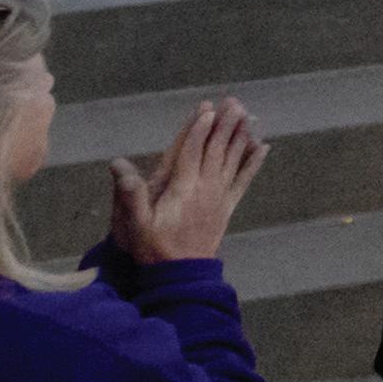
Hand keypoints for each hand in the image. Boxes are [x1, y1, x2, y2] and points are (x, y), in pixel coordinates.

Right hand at [109, 95, 266, 262]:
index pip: (192, 152)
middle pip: (216, 150)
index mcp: (183, 189)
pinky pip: (244, 181)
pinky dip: (254, 163)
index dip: (199, 129)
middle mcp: (204, 189)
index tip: (208, 108)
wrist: (181, 279)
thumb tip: (118, 165)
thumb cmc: (155, 251)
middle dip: (224, 124)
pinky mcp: (227, 208)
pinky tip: (263, 147)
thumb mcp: (137, 226)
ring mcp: (219, 198)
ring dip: (240, 136)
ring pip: (232, 160)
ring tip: (248, 114)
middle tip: (234, 102)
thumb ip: (131, 194)